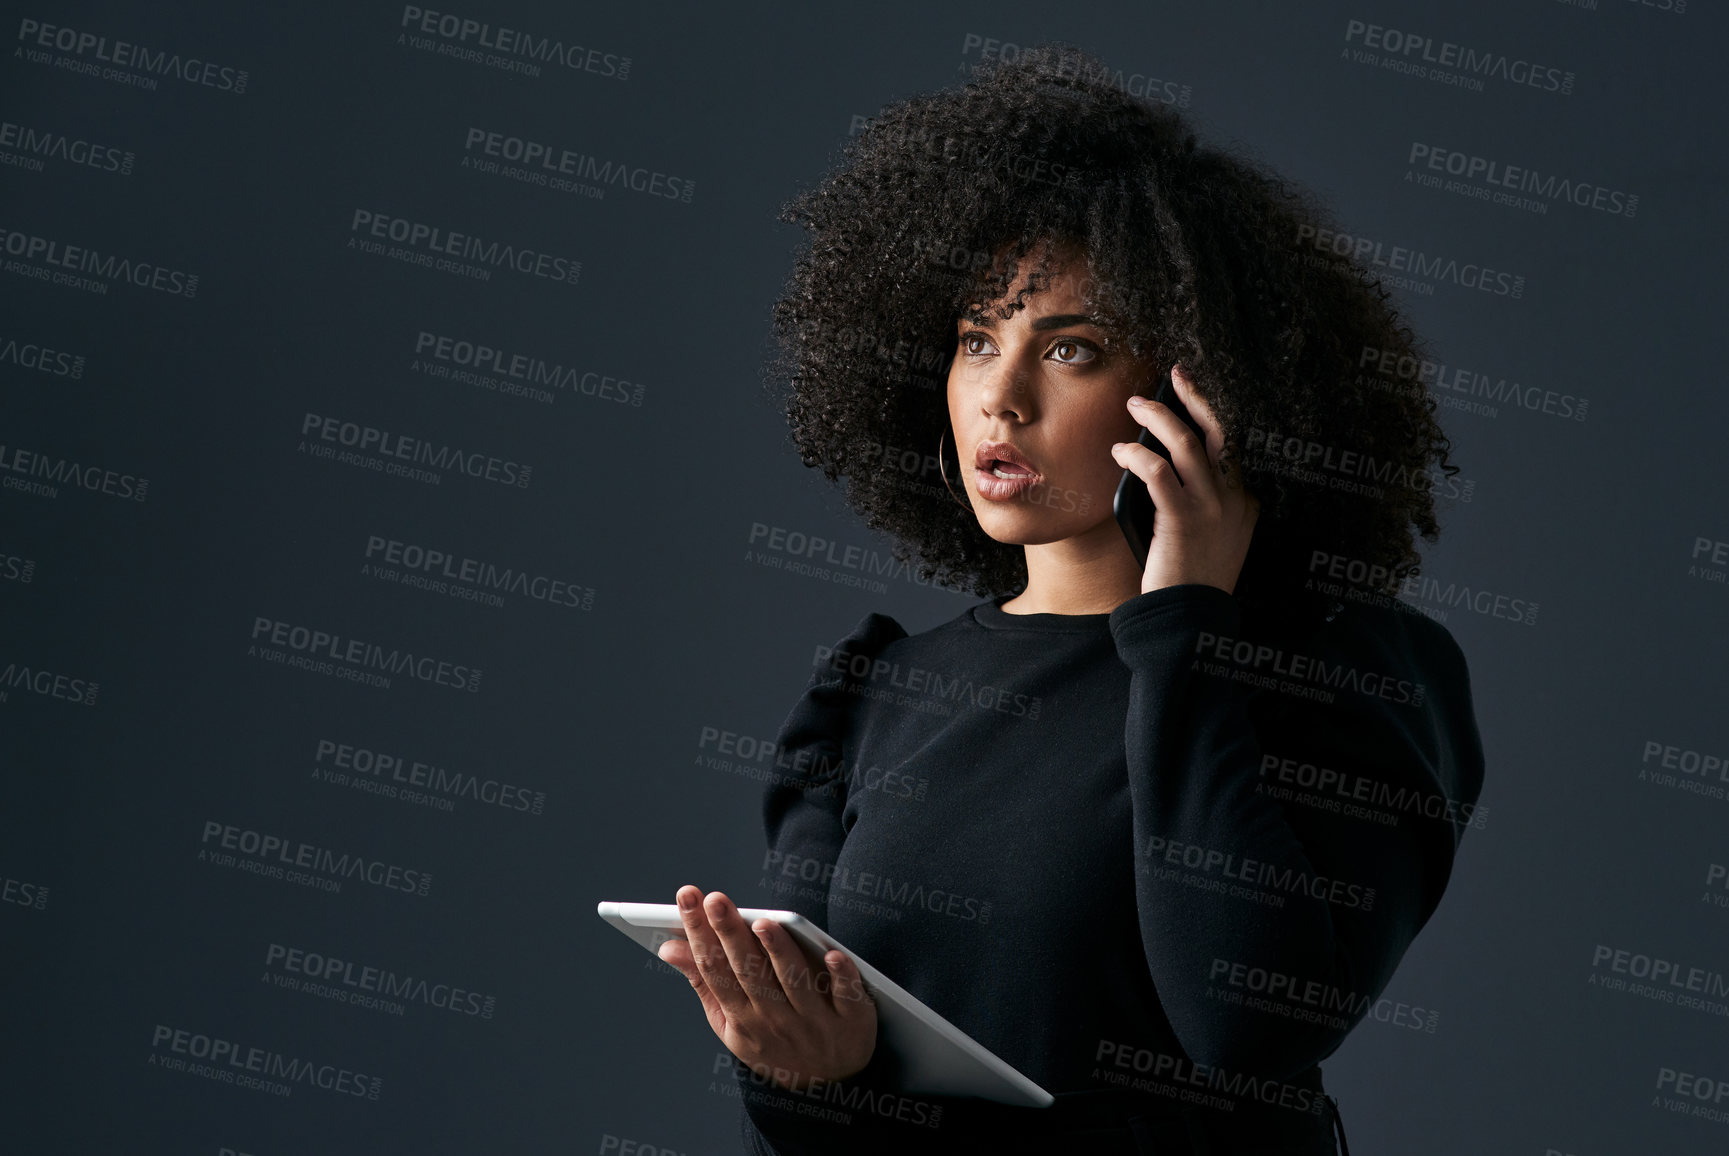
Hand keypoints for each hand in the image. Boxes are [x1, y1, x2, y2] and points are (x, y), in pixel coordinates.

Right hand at [657, 885, 877, 1090]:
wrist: (825, 1089)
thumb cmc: (772, 1042)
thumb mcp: (731, 1024)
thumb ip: (704, 982)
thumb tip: (669, 946)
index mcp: (741, 1019)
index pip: (715, 970)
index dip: (698, 933)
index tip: (687, 898)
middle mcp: (775, 1020)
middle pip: (749, 971)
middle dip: (730, 934)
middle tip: (715, 899)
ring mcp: (814, 1021)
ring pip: (794, 981)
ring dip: (779, 951)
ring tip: (762, 923)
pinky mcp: (851, 1020)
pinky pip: (846, 996)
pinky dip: (841, 976)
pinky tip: (832, 955)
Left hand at [1110, 363, 1259, 595]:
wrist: (1191, 620)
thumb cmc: (1190, 582)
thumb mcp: (1209, 539)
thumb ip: (1198, 505)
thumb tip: (1159, 468)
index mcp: (1244, 503)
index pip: (1230, 446)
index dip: (1210, 415)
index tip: (1190, 393)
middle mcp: (1234, 499)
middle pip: (1219, 431)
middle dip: (1195, 397)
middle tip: (1174, 376)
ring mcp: (1211, 507)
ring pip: (1188, 442)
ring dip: (1159, 418)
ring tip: (1135, 407)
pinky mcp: (1183, 518)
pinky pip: (1158, 472)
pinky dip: (1136, 456)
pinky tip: (1120, 454)